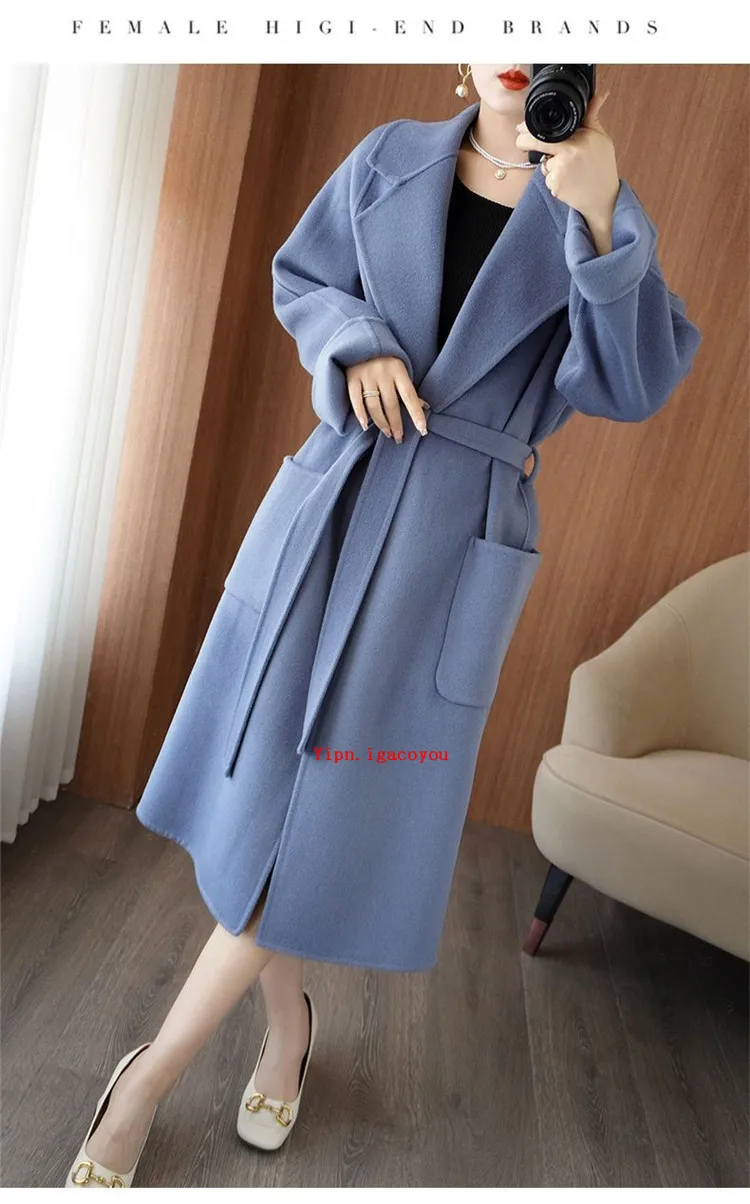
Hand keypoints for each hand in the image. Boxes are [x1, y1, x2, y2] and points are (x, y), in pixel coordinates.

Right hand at [345, 356, 429, 442]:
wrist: (361, 338)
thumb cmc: (385, 359)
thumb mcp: (399, 368)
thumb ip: (407, 388)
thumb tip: (425, 407)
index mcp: (398, 370)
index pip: (410, 396)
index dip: (416, 414)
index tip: (422, 430)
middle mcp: (383, 373)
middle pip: (391, 404)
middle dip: (396, 423)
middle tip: (399, 438)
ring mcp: (366, 375)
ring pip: (374, 405)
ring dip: (381, 422)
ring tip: (387, 433)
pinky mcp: (351, 378)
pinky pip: (355, 400)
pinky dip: (360, 414)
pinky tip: (365, 425)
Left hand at [515, 90, 619, 229]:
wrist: (603, 197)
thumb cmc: (603, 166)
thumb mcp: (601, 138)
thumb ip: (592, 117)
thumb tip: (598, 95)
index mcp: (579, 137)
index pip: (549, 129)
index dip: (530, 128)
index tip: (521, 128)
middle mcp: (569, 152)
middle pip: (536, 143)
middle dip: (524, 142)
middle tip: (521, 142)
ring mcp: (560, 169)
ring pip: (544, 163)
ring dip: (550, 165)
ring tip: (570, 170)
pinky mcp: (555, 185)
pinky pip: (547, 178)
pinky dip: (554, 179)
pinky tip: (568, 181)